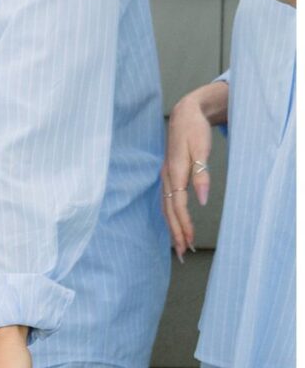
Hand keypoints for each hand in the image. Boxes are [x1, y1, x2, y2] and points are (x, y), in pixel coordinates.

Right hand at [162, 88, 218, 256]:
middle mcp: (167, 176)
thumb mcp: (201, 150)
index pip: (178, 204)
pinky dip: (170, 216)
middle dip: (175, 233)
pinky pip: (167, 200)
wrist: (185, 113)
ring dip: (172, 227)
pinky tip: (174, 224)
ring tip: (178, 245)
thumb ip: (201, 175)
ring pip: (166, 207)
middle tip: (181, 254)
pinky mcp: (168, 175)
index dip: (184, 224)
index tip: (189, 241)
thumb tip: (202, 200)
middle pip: (169, 210)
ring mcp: (165, 176)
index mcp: (175, 171)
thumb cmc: (194, 130)